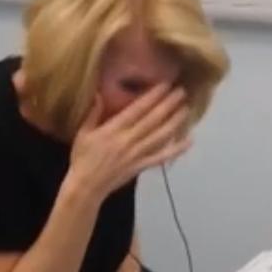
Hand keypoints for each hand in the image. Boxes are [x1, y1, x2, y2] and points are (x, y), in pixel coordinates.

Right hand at [69, 84, 191, 197]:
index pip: (137, 109)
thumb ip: (93, 113)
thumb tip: (99, 93)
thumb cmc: (82, 158)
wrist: (86, 186)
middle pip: (153, 119)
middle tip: (182, 91)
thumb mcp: (83, 133)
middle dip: (168, 104)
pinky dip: (176, 150)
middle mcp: (128, 140)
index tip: (165, 85)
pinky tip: (189, 141)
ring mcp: (137, 154)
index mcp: (113, 130)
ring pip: (160, 136)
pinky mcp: (141, 166)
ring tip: (186, 109)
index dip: (153, 96)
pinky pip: (161, 157)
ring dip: (174, 122)